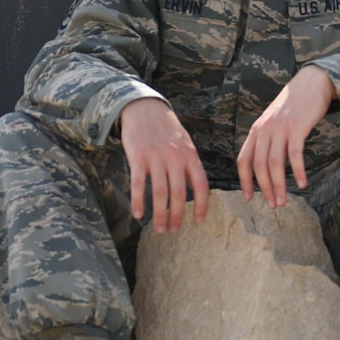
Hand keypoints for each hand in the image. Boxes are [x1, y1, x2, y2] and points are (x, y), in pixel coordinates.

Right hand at [119, 97, 209, 233]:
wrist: (145, 108)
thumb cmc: (166, 129)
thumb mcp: (185, 144)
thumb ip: (190, 166)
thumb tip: (197, 191)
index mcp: (190, 155)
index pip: (201, 185)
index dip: (201, 206)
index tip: (198, 221)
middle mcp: (176, 158)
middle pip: (179, 194)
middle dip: (177, 216)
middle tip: (173, 231)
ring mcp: (156, 157)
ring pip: (160, 193)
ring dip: (159, 215)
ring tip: (159, 228)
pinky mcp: (138, 157)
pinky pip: (139, 185)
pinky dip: (138, 202)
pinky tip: (138, 214)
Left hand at [239, 65, 333, 208]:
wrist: (312, 82)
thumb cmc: (295, 104)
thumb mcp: (273, 120)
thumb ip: (267, 138)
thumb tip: (265, 163)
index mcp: (256, 130)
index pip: (244, 160)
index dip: (245, 181)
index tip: (249, 197)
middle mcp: (264, 130)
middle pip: (259, 166)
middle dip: (265, 189)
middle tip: (273, 205)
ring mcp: (280, 128)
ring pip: (274, 163)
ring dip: (278, 185)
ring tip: (284, 201)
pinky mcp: (297, 127)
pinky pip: (294, 154)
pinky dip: (297, 171)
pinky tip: (302, 183)